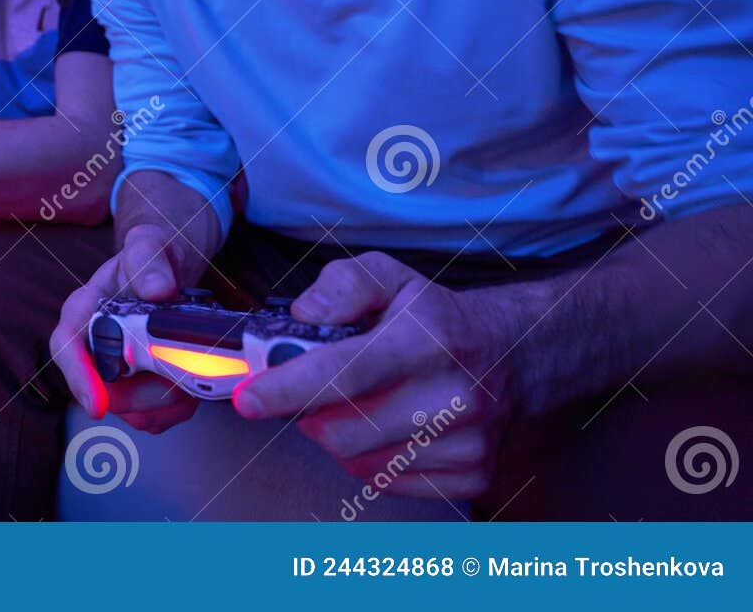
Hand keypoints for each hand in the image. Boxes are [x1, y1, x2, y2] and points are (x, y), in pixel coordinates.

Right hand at [49, 222, 211, 432]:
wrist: (165, 272)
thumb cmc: (148, 258)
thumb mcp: (147, 245)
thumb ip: (147, 258)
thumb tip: (157, 289)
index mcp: (82, 313)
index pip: (67, 349)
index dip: (79, 379)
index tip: (96, 404)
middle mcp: (92, 348)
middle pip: (105, 391)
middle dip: (145, 393)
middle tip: (180, 376)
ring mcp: (114, 373)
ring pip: (132, 410)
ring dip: (165, 402)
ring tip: (191, 375)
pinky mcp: (137, 388)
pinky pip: (152, 416)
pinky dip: (176, 408)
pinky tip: (191, 385)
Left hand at [233, 252, 513, 499]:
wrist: (511, 354)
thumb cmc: (434, 318)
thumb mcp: (388, 276)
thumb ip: (341, 284)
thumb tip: (303, 314)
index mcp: (426, 340)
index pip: (343, 373)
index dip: (288, 388)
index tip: (249, 400)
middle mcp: (452, 395)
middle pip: (340, 430)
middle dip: (310, 412)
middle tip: (315, 389)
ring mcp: (466, 442)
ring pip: (358, 462)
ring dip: (339, 435)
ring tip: (359, 402)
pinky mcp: (471, 476)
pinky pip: (386, 483)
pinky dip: (370, 458)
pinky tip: (387, 427)